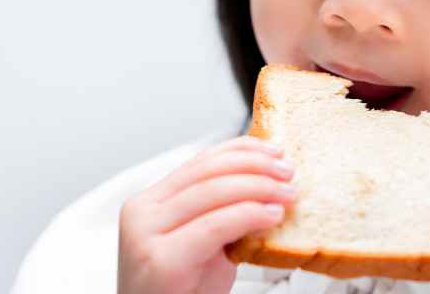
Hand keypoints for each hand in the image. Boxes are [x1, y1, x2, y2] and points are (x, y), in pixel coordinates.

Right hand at [117, 136, 297, 293]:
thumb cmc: (183, 292)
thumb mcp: (203, 242)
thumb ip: (223, 210)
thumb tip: (268, 182)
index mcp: (150, 201)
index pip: (201, 161)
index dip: (242, 150)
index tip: (273, 150)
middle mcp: (141, 211)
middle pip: (207, 172)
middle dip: (255, 166)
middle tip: (287, 172)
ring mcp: (145, 235)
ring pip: (211, 193)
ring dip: (258, 188)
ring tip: (286, 194)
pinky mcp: (160, 260)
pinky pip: (213, 226)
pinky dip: (248, 215)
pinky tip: (270, 216)